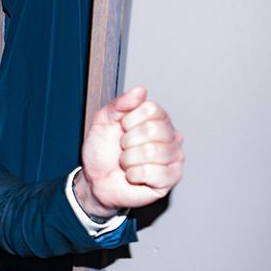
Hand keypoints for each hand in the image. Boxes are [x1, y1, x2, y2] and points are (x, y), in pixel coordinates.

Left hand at [77, 86, 183, 215]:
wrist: (96, 180)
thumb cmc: (103, 152)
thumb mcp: (103, 121)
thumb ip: (120, 103)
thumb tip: (140, 90)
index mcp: (157, 119)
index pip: (151, 109)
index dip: (128, 121)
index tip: (121, 130)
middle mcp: (171, 136)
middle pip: (153, 130)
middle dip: (128, 142)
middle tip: (124, 149)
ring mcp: (174, 157)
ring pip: (152, 152)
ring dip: (129, 160)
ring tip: (127, 163)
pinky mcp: (171, 178)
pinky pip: (153, 172)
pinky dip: (134, 175)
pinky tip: (134, 176)